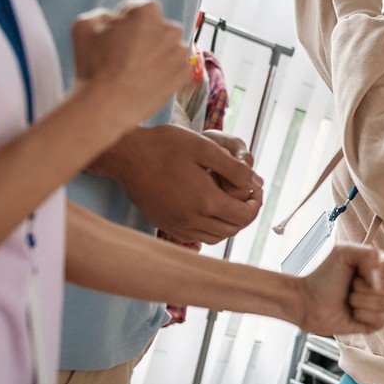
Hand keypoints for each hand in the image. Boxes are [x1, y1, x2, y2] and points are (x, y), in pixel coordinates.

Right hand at [69, 0, 189, 135]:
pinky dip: (164, 73)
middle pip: (157, 28)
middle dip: (145, 37)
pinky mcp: (184, 75)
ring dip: (156, 55)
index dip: (126, 22)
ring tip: (136, 72)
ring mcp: (179, 53)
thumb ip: (103, 14)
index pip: (139, 9)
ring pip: (167, 48)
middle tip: (126, 56)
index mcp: (147, 11)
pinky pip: (175, 68)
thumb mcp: (84, 25)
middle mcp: (170, 28)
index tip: (117, 38)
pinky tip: (147, 82)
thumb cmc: (93, 65)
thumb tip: (115, 20)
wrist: (108, 105)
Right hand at [95, 125, 264, 242]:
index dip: (255, 203)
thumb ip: (235, 168)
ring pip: (215, 237)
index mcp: (205, 201)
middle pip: (232, 230)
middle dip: (245, 214)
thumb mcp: (205, 148)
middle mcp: (191, 220)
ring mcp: (176, 226)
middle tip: (246, 195)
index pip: (244, 216)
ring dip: (228, 223)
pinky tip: (208, 209)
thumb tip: (257, 182)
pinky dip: (209, 228)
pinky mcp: (165, 225)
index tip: (254, 189)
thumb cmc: (164, 146)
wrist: (125, 155)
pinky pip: (196, 237)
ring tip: (229, 202)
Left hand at [298, 245, 383, 334]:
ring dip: (360, 302)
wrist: (308, 301)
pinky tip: (351, 313)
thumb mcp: (343, 253)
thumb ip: (368, 255)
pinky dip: (362, 316)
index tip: (358, 271)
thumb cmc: (323, 277)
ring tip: (347, 299)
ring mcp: (377, 305)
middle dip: (364, 288)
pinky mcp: (373, 323)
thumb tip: (379, 282)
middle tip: (350, 286)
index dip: (377, 271)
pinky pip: (380, 320)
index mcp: (376, 267)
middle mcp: (380, 285)